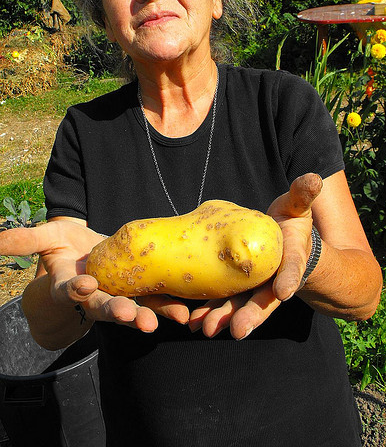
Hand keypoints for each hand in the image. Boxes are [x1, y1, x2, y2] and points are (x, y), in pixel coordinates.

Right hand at [0, 221, 187, 332]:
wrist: (84, 257)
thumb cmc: (62, 248)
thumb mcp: (44, 239)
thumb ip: (25, 241)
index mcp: (67, 284)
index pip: (68, 289)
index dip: (74, 289)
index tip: (82, 286)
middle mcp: (92, 296)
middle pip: (103, 305)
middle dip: (116, 310)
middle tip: (129, 316)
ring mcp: (115, 296)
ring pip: (131, 309)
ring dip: (146, 315)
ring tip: (161, 322)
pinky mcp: (136, 292)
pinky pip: (152, 301)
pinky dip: (166, 307)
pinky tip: (184, 313)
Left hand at [188, 173, 322, 339]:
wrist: (284, 244)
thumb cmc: (291, 224)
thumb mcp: (298, 208)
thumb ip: (303, 196)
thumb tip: (315, 177)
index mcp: (292, 259)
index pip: (292, 269)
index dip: (288, 279)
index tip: (283, 291)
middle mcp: (274, 280)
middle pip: (263, 299)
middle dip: (250, 315)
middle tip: (237, 330)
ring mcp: (254, 288)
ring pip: (240, 305)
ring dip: (223, 318)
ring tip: (204, 330)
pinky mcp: (236, 289)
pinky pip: (223, 302)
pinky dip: (209, 312)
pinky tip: (192, 323)